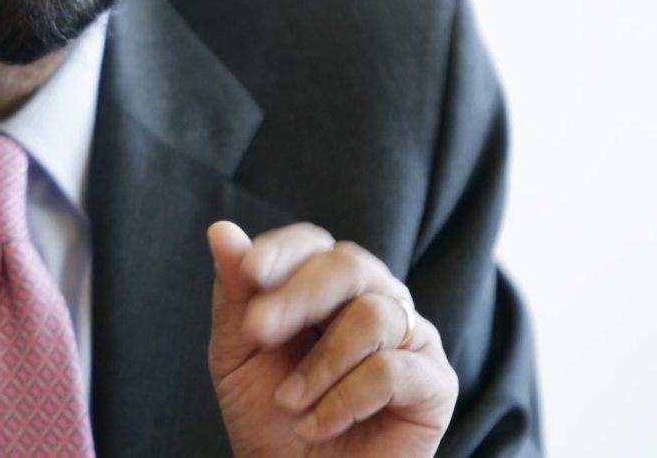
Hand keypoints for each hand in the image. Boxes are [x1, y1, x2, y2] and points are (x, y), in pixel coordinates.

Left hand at [207, 221, 456, 457]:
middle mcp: (375, 299)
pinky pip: (392, 368)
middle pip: (348, 265)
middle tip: (258, 333)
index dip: (281, 251)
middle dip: (297, 296)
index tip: (248, 271)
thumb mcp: (239, 353)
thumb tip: (220, 231)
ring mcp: (410, 338)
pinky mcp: (436, 383)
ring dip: (319, 364)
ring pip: (371, 315)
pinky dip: (345, 398)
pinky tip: (319, 424)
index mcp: (327, 286)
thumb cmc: (271, 417)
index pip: (313, 244)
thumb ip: (235, 293)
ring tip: (290, 403)